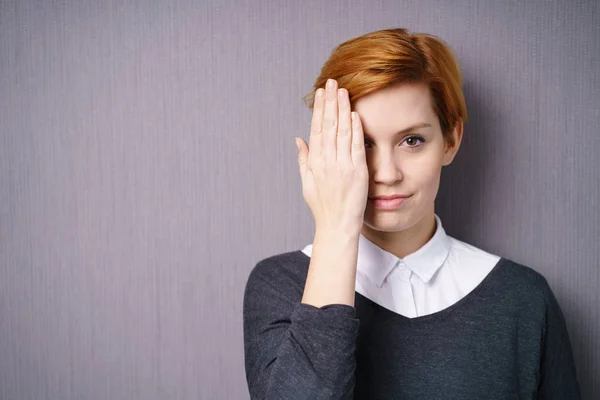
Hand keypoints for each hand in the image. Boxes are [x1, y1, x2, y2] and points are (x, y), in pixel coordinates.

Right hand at [295, 79, 368, 234]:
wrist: (336, 225)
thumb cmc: (322, 206)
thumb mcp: (306, 182)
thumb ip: (303, 159)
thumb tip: (298, 139)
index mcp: (314, 162)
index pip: (316, 128)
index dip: (319, 109)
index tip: (321, 93)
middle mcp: (327, 161)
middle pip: (328, 124)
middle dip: (330, 101)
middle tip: (332, 82)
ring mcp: (342, 165)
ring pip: (342, 131)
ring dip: (343, 109)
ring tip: (343, 90)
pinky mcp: (357, 171)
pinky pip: (356, 146)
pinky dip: (355, 129)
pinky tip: (355, 113)